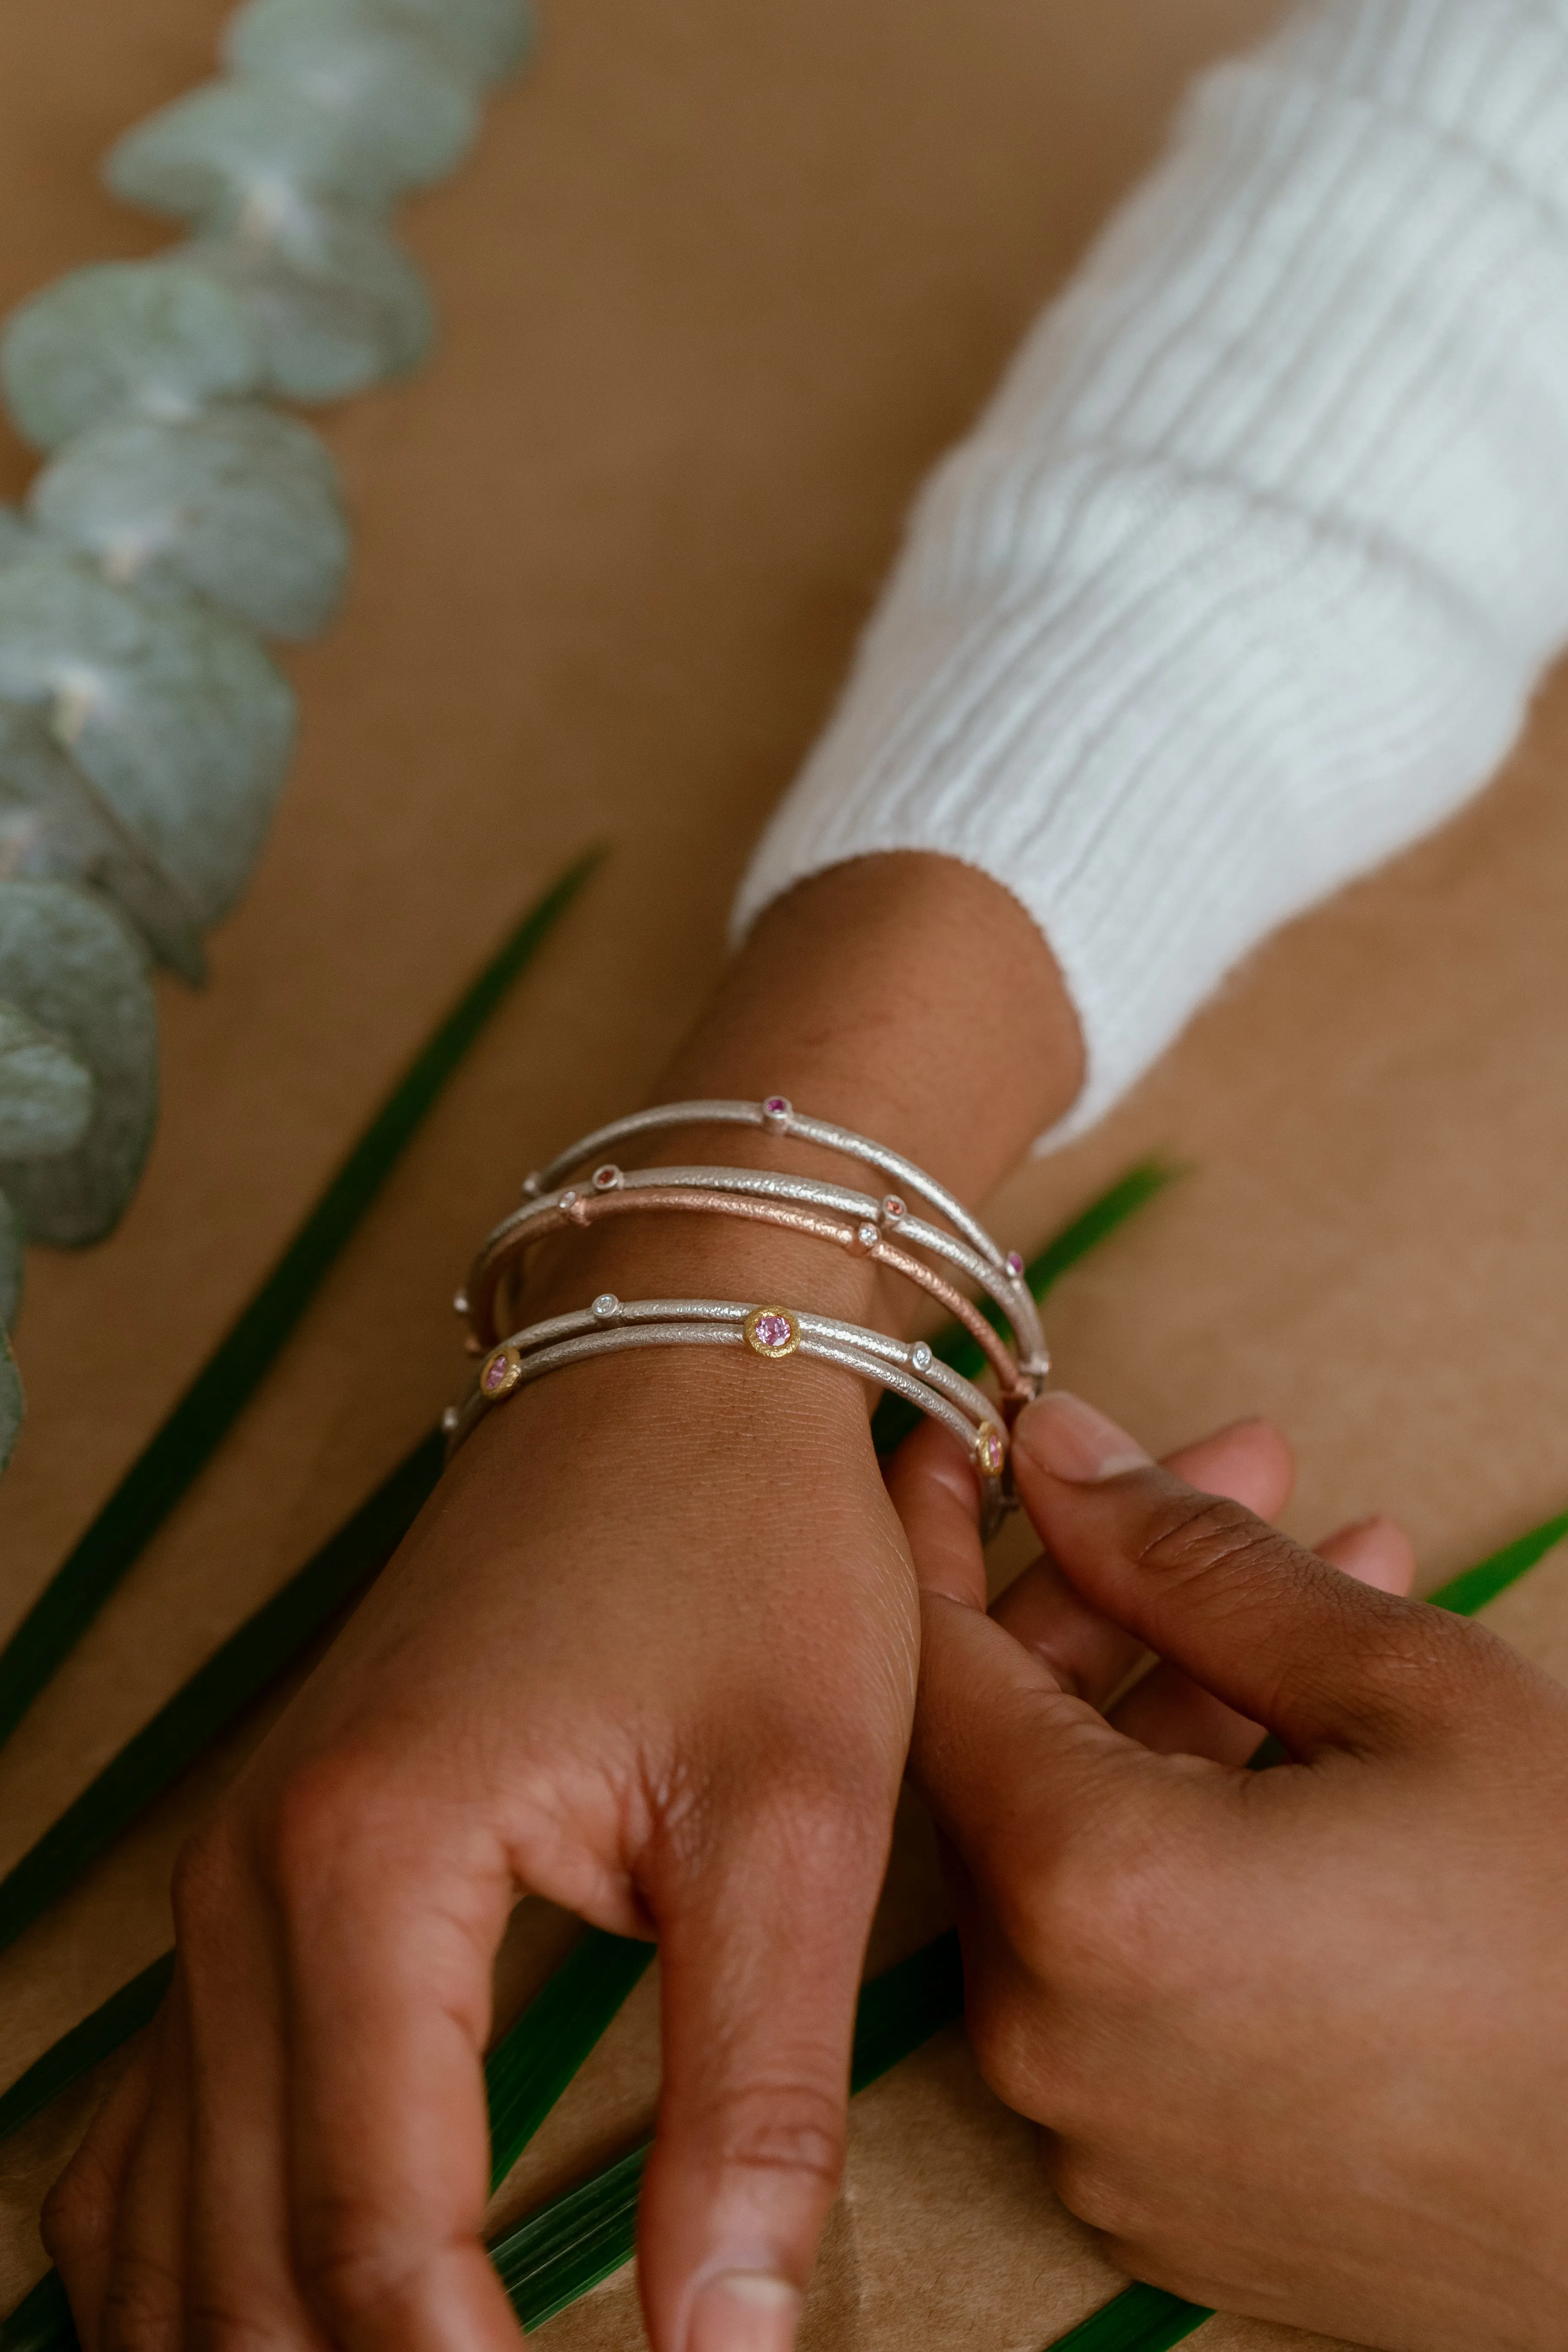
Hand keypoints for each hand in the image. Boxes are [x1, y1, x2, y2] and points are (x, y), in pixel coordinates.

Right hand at [43, 1339, 916, 2351]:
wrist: (672, 1372)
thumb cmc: (748, 1560)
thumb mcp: (795, 1817)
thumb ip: (753, 2088)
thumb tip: (723, 2345)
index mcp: (368, 1868)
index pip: (372, 2234)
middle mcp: (248, 1878)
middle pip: (238, 2249)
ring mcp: (234, 1868)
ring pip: (163, 2203)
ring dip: (254, 2339)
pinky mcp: (265, 1862)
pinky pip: (161, 2110)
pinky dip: (194, 2250)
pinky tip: (271, 2316)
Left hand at [893, 1392, 1567, 2351]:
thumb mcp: (1401, 1688)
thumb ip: (1191, 1559)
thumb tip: (1055, 1454)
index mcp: (1082, 1892)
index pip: (933, 1659)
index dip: (938, 1527)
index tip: (967, 1434)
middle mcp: (1046, 2031)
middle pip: (1012, 1754)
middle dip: (1122, 1600)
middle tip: (1248, 1482)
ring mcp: (1097, 2131)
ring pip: (1080, 1859)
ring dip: (1180, 1712)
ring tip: (1331, 1594)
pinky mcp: (1159, 2195)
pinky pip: (1124, 1976)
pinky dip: (1188, 1850)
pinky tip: (1310, 1765)